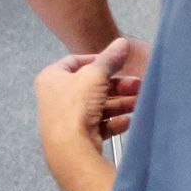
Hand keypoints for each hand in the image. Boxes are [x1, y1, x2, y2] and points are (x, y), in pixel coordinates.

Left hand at [36, 37, 142, 153]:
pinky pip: (98, 124)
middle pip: (91, 86)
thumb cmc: (76, 105)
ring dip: (120, 103)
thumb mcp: (95, 75)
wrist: (70, 148)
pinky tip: (126, 121)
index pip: (74, 61)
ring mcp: (66, 118)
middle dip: (117, 86)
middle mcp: (56, 97)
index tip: (116, 62)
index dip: (97, 59)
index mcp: (51, 78)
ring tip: (138, 102)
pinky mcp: (77, 136)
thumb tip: (122, 42)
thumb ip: (110, 58)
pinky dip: (113, 122)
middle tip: (137, 84)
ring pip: (98, 105)